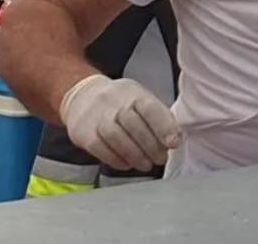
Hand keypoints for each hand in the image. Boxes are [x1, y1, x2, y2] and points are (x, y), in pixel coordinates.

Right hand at [60, 74, 179, 171]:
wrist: (82, 97)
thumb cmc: (120, 102)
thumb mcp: (140, 100)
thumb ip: (157, 117)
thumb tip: (175, 139)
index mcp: (133, 93)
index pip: (150, 108)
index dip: (164, 126)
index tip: (174, 142)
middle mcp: (113, 102)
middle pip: (133, 124)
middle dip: (151, 145)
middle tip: (160, 159)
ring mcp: (96, 117)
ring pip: (116, 137)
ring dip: (135, 155)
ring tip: (146, 165)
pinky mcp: (83, 132)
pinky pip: (100, 148)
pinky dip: (116, 159)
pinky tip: (127, 164)